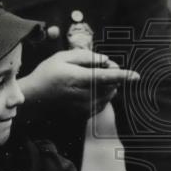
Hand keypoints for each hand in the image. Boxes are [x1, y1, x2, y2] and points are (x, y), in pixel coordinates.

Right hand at [19, 49, 139, 114]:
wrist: (35, 97)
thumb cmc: (47, 73)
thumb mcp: (62, 57)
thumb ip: (85, 56)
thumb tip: (105, 60)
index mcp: (77, 78)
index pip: (105, 77)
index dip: (122, 76)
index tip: (136, 76)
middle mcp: (82, 95)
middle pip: (110, 86)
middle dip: (112, 74)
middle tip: (100, 65)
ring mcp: (83, 107)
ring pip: (108, 95)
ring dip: (108, 85)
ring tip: (92, 76)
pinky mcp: (83, 113)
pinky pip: (102, 103)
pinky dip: (102, 94)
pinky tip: (91, 88)